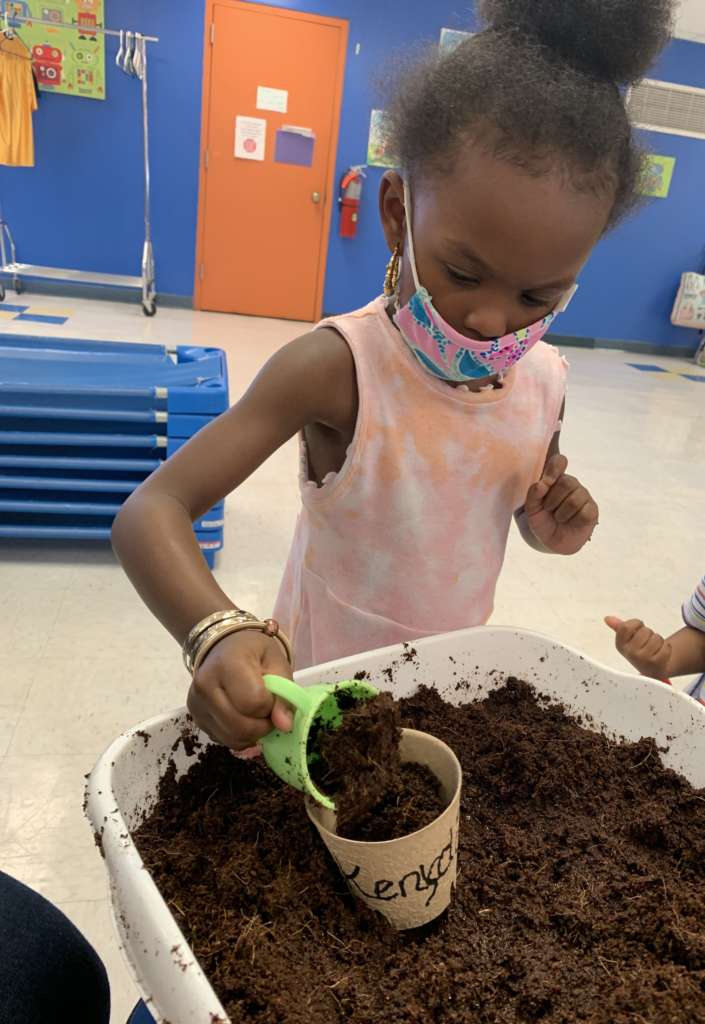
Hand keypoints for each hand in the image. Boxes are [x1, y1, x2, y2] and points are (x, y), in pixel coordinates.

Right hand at [187, 630, 293, 749]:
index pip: (253, 702)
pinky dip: (240, 737)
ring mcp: (197, 705)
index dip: (270, 705)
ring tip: (257, 714)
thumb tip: (284, 726)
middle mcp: (205, 686)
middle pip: (241, 726)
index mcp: (227, 664)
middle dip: (263, 725)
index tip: (273, 695)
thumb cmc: (253, 652)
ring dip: (253, 734)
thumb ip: (284, 694)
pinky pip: (224, 740)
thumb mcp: (276, 662)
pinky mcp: (196, 719)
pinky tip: (244, 719)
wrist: (222, 649)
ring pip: (232, 738)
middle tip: (269, 711)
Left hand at [525, 455, 597, 554]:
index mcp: (555, 479)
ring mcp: (583, 496)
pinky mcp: (592, 510)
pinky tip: (571, 522)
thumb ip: (533, 495)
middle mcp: (571, 484)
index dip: (555, 467)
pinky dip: (573, 521)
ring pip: (575, 500)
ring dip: (561, 513)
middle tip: (548, 509)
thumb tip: (541, 484)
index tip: (547, 480)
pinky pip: (585, 513)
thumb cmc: (541, 520)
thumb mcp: (532, 509)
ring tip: (558, 518)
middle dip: (553, 499)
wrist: (550, 541)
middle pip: (567, 482)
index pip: (559, 462)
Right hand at [605, 616, 671, 679]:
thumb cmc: (640, 652)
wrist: (653, 671)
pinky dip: (666, 648)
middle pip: (645, 631)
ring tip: (654, 649)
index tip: (637, 630)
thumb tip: (607, 618)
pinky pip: (666, 646)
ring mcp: (642, 659)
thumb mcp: (628, 640)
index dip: (636, 624)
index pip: (626, 626)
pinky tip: (660, 654)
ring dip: (659, 641)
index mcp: (620, 645)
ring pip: (657, 638)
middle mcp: (629, 653)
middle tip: (647, 643)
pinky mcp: (656, 664)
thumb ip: (619, 627)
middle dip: (649, 633)